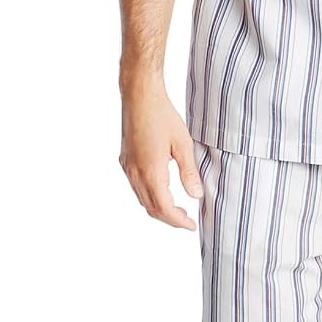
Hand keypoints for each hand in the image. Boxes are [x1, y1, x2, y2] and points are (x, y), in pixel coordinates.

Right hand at [119, 77, 203, 229]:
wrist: (139, 96)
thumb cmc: (162, 116)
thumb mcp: (183, 144)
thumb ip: (189, 172)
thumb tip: (196, 196)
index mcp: (151, 172)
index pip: (164, 208)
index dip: (179, 221)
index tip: (192, 226)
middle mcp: (135, 173)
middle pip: (151, 208)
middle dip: (170, 219)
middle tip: (187, 221)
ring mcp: (127, 167)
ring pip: (142, 199)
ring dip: (159, 209)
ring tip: (177, 209)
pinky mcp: (125, 160)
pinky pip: (136, 187)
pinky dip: (149, 196)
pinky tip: (162, 191)